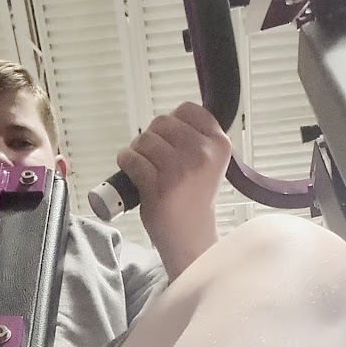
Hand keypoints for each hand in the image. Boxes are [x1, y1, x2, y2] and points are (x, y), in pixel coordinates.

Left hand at [117, 102, 230, 277]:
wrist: (190, 236)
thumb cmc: (194, 200)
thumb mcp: (208, 164)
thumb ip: (196, 140)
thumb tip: (168, 120)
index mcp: (219, 144)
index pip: (188, 109)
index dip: (174, 121)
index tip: (171, 139)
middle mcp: (202, 153)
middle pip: (163, 122)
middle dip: (152, 136)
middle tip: (154, 157)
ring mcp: (180, 169)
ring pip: (145, 139)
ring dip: (138, 150)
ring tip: (144, 166)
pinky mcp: (158, 184)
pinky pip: (132, 158)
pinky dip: (126, 162)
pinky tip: (133, 172)